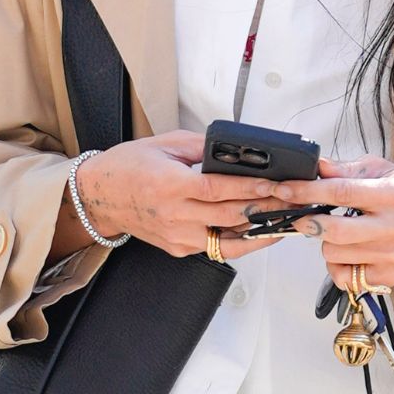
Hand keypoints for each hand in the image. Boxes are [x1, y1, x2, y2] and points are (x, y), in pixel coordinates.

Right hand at [73, 130, 285, 259]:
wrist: (100, 196)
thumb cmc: (130, 166)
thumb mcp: (165, 144)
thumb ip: (202, 147)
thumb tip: (236, 151)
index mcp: (170, 185)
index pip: (219, 189)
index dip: (251, 188)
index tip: (276, 185)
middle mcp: (175, 215)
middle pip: (229, 214)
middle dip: (266, 207)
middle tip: (293, 200)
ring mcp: (177, 237)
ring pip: (228, 238)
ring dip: (260, 229)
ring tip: (286, 219)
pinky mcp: (179, 249)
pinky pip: (217, 246)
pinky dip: (241, 239)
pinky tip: (260, 231)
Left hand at [269, 154, 393, 290]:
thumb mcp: (380, 170)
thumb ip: (345, 170)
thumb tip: (315, 167)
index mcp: (393, 194)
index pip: (342, 192)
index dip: (308, 192)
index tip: (285, 189)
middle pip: (335, 231)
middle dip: (310, 222)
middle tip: (303, 215)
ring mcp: (392, 256)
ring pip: (334, 254)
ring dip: (326, 242)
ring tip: (339, 232)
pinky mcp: (388, 277)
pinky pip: (345, 276)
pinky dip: (338, 264)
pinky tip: (349, 251)